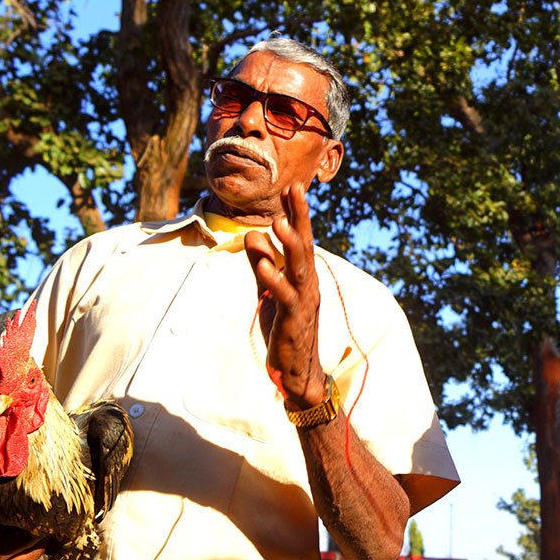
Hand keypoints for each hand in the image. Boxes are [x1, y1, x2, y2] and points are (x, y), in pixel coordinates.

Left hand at [245, 183, 326, 408]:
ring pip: (299, 269)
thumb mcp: (269, 290)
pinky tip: (264, 266)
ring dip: (290, 245)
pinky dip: (275, 281)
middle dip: (299, 218)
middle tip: (295, 189)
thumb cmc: (286, 329)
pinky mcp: (293, 322)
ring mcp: (303, 303)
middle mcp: (307, 285)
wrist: (297, 372)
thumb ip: (261, 263)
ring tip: (280, 222)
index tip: (293, 186)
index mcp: (303, 276)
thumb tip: (252, 233)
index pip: (300, 239)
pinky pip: (285, 298)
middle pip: (304, 246)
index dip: (297, 214)